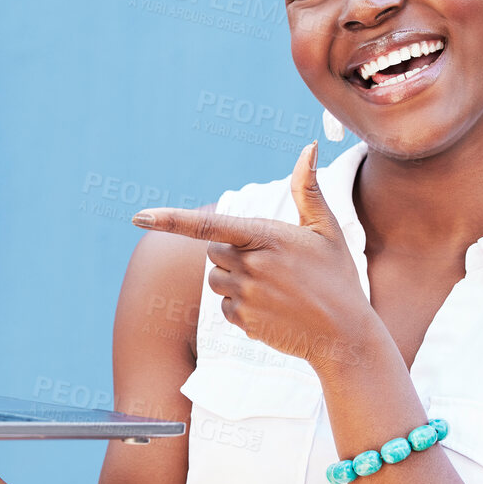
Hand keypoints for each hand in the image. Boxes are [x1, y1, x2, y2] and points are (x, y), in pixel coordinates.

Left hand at [131, 141, 374, 374]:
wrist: (344, 336)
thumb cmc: (337, 277)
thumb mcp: (326, 230)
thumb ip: (307, 189)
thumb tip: (308, 147)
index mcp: (267, 237)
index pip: (208, 226)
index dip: (170, 220)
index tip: (138, 217)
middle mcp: (251, 266)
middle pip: (213, 252)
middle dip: (232, 255)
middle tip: (270, 265)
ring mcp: (246, 295)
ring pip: (216, 280)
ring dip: (234, 281)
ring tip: (273, 289)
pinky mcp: (243, 321)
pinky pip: (224, 308)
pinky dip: (240, 307)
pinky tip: (271, 311)